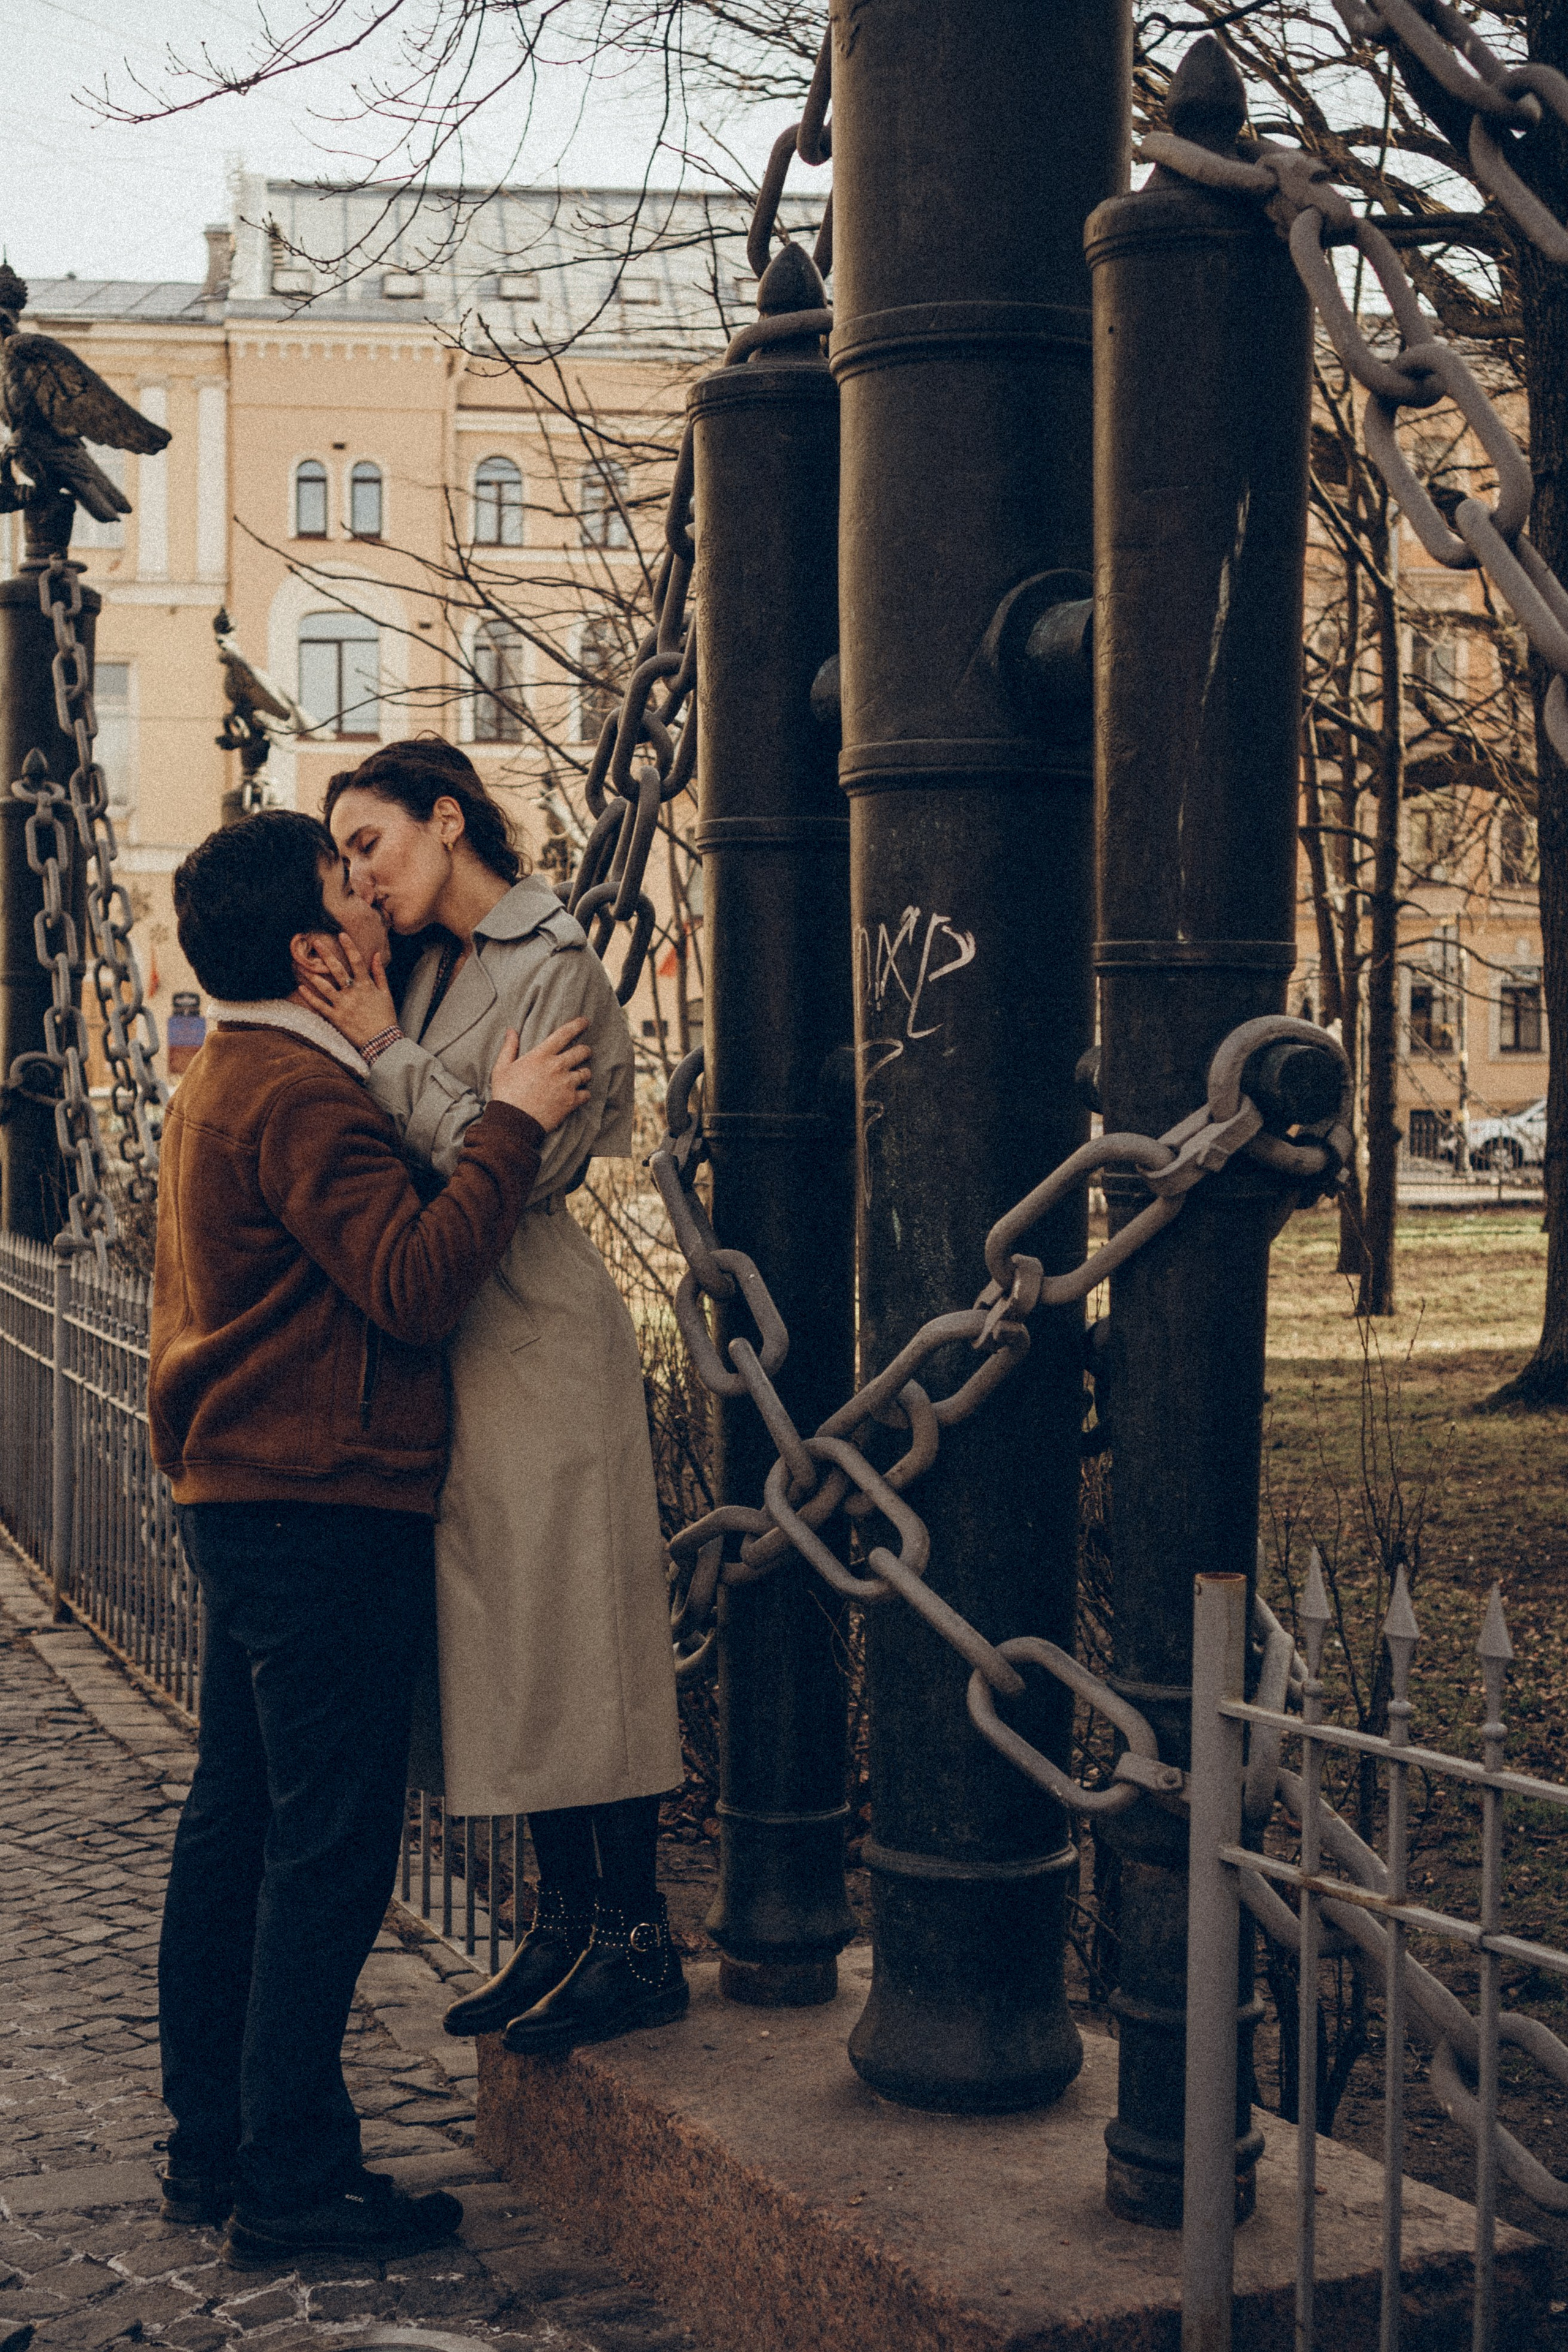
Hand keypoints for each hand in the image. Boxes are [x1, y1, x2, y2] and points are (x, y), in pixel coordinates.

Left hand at [298, 932, 398, 1048]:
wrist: (383, 1041)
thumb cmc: (385, 1017)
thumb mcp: (386, 994)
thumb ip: (380, 974)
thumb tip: (376, 955)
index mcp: (366, 985)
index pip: (357, 961)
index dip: (349, 946)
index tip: (341, 934)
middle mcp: (353, 993)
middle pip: (337, 969)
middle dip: (326, 954)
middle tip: (315, 942)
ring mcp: (343, 1005)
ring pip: (325, 987)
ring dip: (313, 974)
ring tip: (302, 964)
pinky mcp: (336, 1018)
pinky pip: (320, 1006)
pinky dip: (310, 997)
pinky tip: (300, 987)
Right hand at [489, 1017, 591, 1132]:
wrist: (513, 1122)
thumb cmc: (505, 1094)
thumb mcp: (501, 1068)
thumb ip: (509, 1048)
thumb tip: (511, 1030)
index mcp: (541, 1055)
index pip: (564, 1034)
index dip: (577, 1025)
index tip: (585, 1021)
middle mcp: (557, 1067)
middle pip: (582, 1052)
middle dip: (584, 1051)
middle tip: (582, 1054)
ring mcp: (566, 1084)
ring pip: (586, 1073)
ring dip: (583, 1073)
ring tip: (577, 1077)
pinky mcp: (571, 1101)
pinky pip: (587, 1093)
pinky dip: (583, 1093)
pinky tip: (576, 1095)